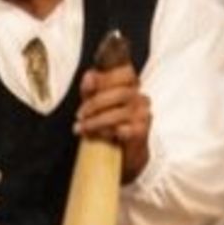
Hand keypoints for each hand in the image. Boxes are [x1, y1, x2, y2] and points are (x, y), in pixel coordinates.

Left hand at [75, 59, 150, 181]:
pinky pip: (123, 130)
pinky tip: (100, 135)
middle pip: (120, 93)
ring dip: (96, 121)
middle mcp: (141, 98)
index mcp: (131, 85)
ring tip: (83, 128)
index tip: (87, 85)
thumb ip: (91, 87)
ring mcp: (143, 115)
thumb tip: (89, 77)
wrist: (123, 152)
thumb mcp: (95, 101)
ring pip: (119, 113)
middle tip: (79, 114)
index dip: (106, 77)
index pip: (126, 72)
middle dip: (95, 103)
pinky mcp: (142, 131)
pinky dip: (107, 132)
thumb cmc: (108, 121)